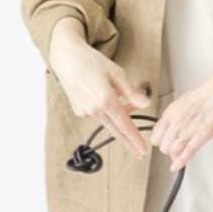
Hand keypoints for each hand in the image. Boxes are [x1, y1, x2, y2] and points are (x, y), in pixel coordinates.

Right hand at [49, 17, 150, 157]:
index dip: (135, 139)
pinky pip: (98, 115)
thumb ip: (131, 92)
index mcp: (105, 100)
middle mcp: (94, 110)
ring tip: (129, 105)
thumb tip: (146, 104)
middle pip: (116, 131)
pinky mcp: (79, 111)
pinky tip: (108, 98)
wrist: (66, 58)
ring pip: (108, 121)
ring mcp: (85, 112)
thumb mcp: (117, 73)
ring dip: (119, 118)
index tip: (143, 150)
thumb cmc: (92, 62)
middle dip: (129, 142)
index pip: (125, 125)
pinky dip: (107, 112)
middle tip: (139, 153)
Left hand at [150, 42, 212, 169]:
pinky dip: (182, 162)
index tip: (166, 144)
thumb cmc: (210, 92)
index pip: (156, 136)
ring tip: (181, 156)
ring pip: (173, 151)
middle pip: (163, 146)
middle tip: (177, 150)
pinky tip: (177, 167)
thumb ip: (178, 116)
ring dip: (176, 156)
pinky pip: (188, 152)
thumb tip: (175, 127)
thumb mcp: (185, 103)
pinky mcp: (203, 133)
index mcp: (171, 112)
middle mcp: (177, 121)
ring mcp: (189, 128)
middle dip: (169, 150)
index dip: (161, 142)